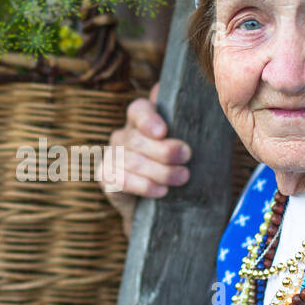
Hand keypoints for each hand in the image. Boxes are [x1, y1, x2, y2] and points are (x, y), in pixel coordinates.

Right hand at [101, 82, 192, 236]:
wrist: (161, 205)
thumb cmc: (177, 166)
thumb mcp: (185, 146)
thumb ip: (187, 125)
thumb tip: (198, 100)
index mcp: (140, 120)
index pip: (138, 110)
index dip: (149, 120)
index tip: (163, 132)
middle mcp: (123, 135)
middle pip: (137, 139)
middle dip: (164, 150)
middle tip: (187, 158)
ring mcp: (112, 156)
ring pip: (131, 161)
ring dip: (160, 171)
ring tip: (182, 177)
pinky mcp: (106, 177)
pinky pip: (121, 180)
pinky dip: (144, 186)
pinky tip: (162, 191)